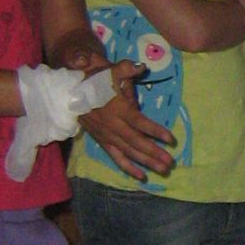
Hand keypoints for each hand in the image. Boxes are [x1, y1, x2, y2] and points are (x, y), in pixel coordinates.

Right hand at [79, 59, 175, 180]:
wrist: (73, 91)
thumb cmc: (97, 80)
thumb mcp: (112, 70)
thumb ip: (127, 69)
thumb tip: (142, 67)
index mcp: (118, 109)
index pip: (139, 123)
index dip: (155, 131)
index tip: (170, 139)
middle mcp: (113, 126)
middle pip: (136, 142)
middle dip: (154, 153)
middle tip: (170, 162)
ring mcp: (107, 136)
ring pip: (128, 152)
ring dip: (145, 162)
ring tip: (163, 170)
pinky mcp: (103, 142)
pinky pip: (116, 158)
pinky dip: (128, 168)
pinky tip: (142, 176)